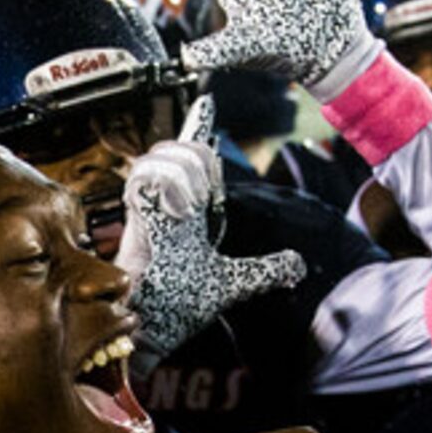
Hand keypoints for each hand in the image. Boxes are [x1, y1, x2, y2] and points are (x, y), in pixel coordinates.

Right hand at [118, 95, 304, 368]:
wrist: (150, 333)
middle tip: (208, 201)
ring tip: (190, 211)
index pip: (190, 157)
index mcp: (184, 208)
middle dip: (202, 160)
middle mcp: (163, 201)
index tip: (207, 99)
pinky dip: (167, 185)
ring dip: (187, 177)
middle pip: (179, 146)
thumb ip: (264, 271)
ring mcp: (145, 208)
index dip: (198, 126)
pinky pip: (142, 176)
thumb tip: (299, 265)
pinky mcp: (132, 218)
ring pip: (160, 154)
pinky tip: (176, 212)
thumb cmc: (177, 308)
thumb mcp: (232, 283)